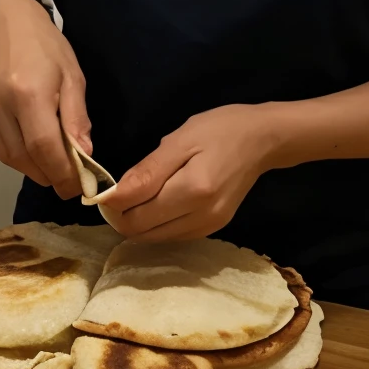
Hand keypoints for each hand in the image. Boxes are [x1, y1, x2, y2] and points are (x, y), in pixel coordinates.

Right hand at [0, 0, 89, 197]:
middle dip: (50, 175)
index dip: (62, 173)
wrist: (3, 21)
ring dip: (33, 168)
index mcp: (28, 94)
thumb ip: (76, 117)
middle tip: (70, 180)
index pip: (45, 148)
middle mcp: (0, 106)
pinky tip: (31, 146)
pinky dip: (16, 155)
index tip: (78, 187)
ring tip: (53, 165)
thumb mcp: (72, 75)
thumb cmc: (45, 44)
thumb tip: (84, 156)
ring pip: (9, 158)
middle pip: (25, 159)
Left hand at [102, 105, 282, 241]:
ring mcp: (210, 226)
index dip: (112, 207)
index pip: (136, 216)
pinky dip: (158, 224)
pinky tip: (158, 203)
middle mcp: (202, 217)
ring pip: (156, 239)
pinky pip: (174, 236)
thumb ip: (147, 171)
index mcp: (192, 191)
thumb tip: (113, 197)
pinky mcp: (214, 228)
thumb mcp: (180, 140)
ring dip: (139, 223)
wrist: (263, 140)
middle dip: (123, 217)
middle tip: (119, 192)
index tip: (105, 189)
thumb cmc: (220, 129)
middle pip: (144, 232)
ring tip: (139, 195)